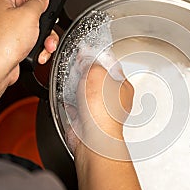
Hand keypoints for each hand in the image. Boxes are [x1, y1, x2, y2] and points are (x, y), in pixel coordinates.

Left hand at [0, 0, 58, 102]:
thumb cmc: (4, 42)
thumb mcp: (29, 15)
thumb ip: (39, 1)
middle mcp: (2, 12)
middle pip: (27, 4)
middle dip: (43, 15)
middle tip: (48, 18)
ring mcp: (8, 28)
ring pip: (33, 24)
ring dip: (44, 34)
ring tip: (46, 42)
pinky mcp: (13, 43)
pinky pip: (32, 39)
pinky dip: (39, 46)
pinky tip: (40, 51)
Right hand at [67, 65, 151, 189]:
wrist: (92, 137)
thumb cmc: (103, 111)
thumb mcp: (97, 73)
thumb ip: (91, 61)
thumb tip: (86, 55)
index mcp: (123, 86)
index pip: (110, 65)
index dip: (97, 56)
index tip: (86, 52)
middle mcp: (113, 99)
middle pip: (96, 78)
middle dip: (84, 71)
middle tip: (77, 66)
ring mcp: (99, 110)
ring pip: (85, 91)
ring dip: (76, 85)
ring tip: (71, 80)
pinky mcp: (85, 119)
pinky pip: (75, 105)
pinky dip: (69, 100)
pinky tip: (66, 96)